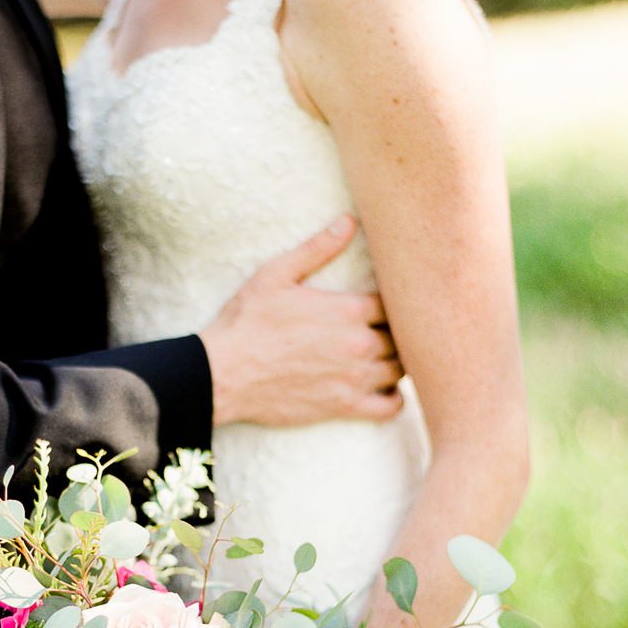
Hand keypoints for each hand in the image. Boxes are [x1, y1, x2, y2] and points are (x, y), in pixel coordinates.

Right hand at [199, 216, 404, 426]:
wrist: (221, 374)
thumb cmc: (245, 323)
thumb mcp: (275, 275)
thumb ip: (317, 248)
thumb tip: (349, 220)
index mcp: (349, 309)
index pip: (399, 300)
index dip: (395, 299)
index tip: (382, 300)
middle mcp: (360, 343)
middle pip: (406, 335)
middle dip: (399, 330)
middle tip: (385, 327)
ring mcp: (355, 377)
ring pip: (403, 369)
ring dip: (398, 360)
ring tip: (386, 355)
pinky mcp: (345, 406)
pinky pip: (391, 407)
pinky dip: (394, 398)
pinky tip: (382, 388)